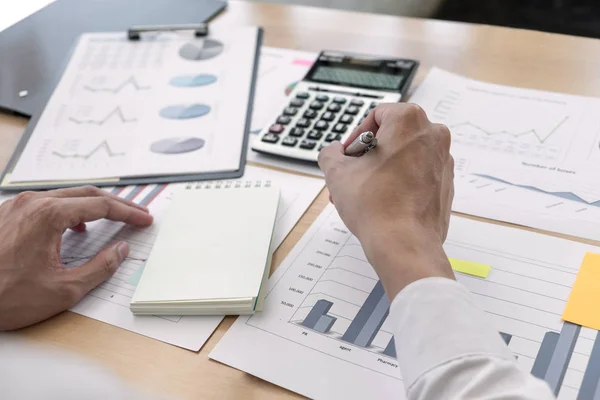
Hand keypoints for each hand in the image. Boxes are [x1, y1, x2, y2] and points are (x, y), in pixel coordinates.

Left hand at [0, 186, 152, 330]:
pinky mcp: (6, 214)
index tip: (145, 220)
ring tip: (112, 218)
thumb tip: (120, 250)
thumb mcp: (63, 289)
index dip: (129, 213)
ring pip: (66, 195)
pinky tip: (74, 227)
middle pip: (86, 193)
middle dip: (116, 204)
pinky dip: (69, 210)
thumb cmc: (5, 297)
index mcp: (49, 215)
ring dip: (93, 205)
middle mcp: (32, 202)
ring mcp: (16, 206)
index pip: (101, 205)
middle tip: (137, 215)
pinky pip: (46, 203)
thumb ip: (100, 267)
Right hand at [318, 103, 454, 298]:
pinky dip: (399, 183)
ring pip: (405, 156)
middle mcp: (433, 135)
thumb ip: (330, 153)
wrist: (404, 244)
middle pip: (392, 137)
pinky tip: (382, 202)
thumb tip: (334, 153)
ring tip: (362, 193)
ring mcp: (443, 160)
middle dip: (367, 156)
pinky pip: (418, 174)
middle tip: (351, 176)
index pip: (377, 115)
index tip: (348, 156)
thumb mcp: (337, 173)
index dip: (356, 136)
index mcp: (409, 121)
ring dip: (381, 170)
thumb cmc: (375, 205)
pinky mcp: (446, 184)